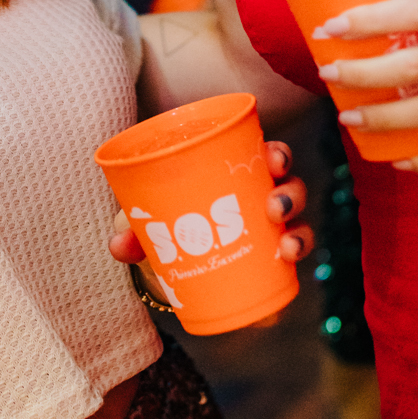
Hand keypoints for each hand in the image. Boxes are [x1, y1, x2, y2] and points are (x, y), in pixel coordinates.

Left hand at [107, 141, 313, 267]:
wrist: (171, 261)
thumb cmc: (163, 221)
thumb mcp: (146, 221)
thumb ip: (132, 228)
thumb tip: (119, 246)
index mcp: (235, 171)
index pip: (265, 154)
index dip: (277, 154)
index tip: (273, 160)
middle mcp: (259, 194)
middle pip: (289, 184)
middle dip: (290, 193)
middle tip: (274, 206)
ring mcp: (269, 226)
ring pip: (297, 220)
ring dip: (298, 229)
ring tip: (285, 244)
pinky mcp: (270, 256)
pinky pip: (292, 254)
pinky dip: (296, 259)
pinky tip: (289, 264)